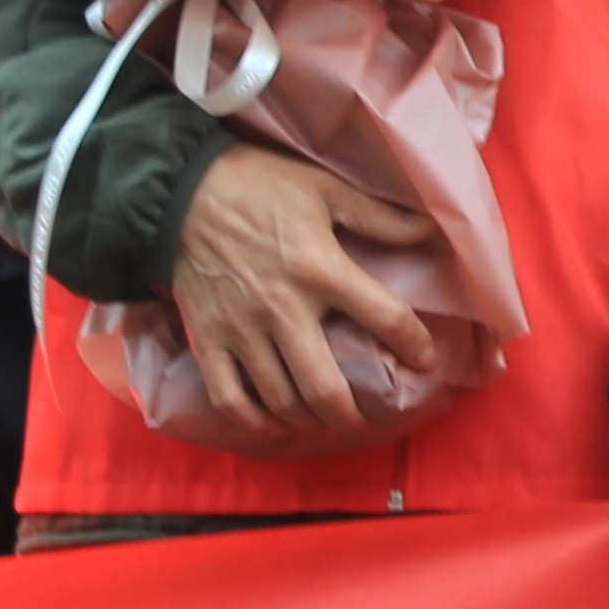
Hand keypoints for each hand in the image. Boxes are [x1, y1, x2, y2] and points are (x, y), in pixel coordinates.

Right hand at [167, 143, 438, 448]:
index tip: (424, 360)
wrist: (179, 192)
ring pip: (280, 400)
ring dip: (309, 421)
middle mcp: (283, 308)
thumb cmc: (259, 186)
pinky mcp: (208, 339)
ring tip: (325, 420)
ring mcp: (241, 330)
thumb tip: (429, 229)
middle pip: (324, 388)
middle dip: (350, 415)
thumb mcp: (325, 188)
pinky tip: (274, 422)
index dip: (414, 344)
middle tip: (364, 418)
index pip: (384, 317)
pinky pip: (230, 398)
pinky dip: (254, 421)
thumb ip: (378, 215)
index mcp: (320, 268)